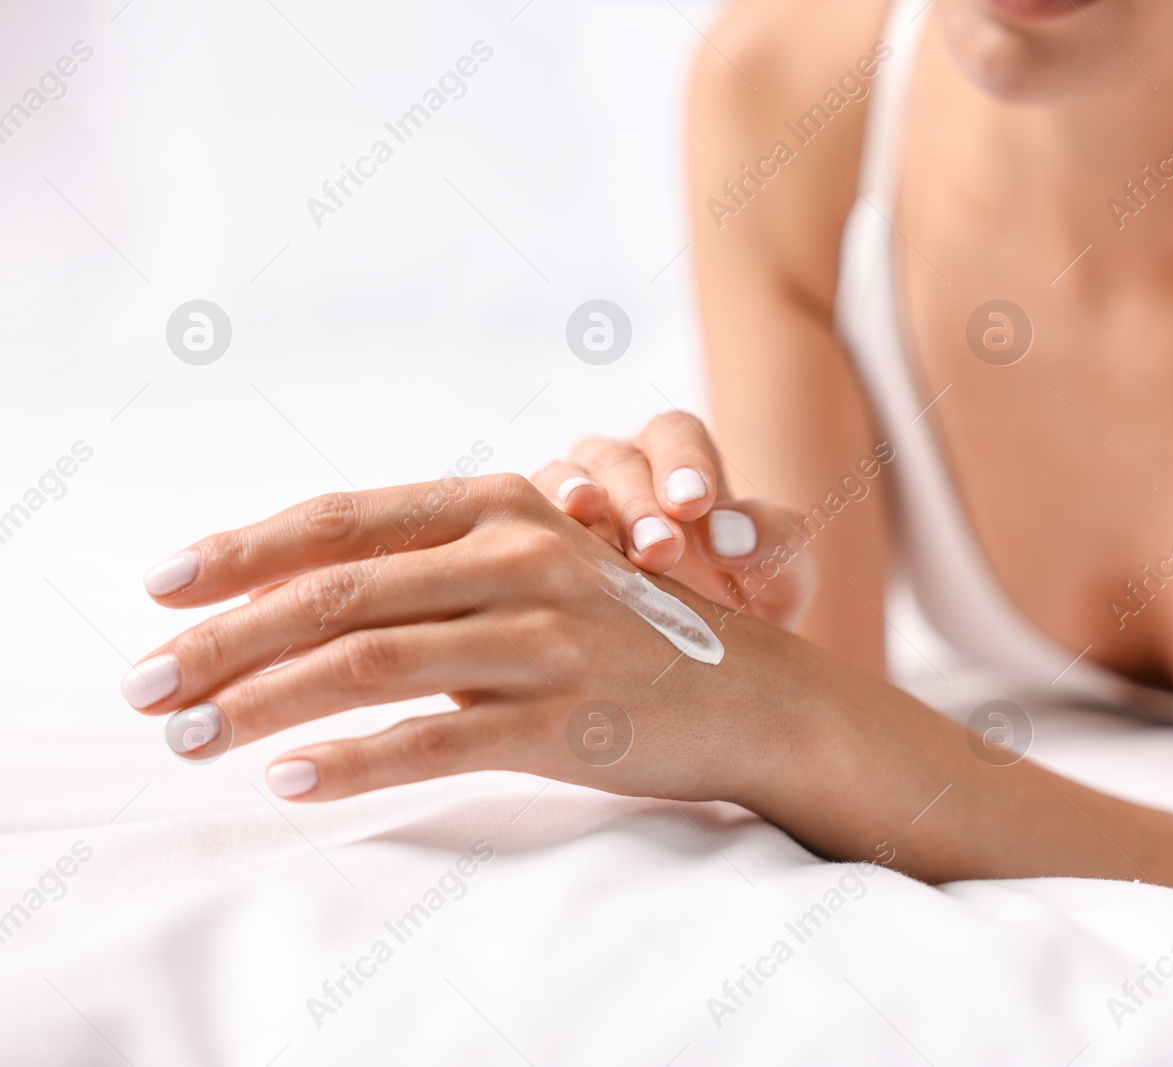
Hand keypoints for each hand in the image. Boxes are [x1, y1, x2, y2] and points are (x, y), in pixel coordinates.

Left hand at [119, 475, 800, 803]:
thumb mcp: (528, 573)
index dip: (241, 552)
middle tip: (144, 686)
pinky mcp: (568, 717)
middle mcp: (521, 555)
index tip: (159, 591)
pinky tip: (291, 780)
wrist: (750, 691)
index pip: (343, 520)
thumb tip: (281, 604)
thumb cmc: (617, 632)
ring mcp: (547, 635)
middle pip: (338, 591)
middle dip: (223, 640)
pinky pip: (440, 739)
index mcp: (500, 506)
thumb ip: (425, 574)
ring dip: (262, 702)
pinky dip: (354, 760)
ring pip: (372, 662)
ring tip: (189, 737)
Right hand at [531, 412, 815, 629]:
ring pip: (556, 482)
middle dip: (636, 501)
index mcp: (680, 465)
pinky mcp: (526, 546)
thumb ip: (777, 545)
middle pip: (614, 459)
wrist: (698, 680)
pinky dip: (526, 540)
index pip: (675, 434)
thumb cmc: (746, 618)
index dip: (682, 460)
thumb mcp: (782, 584)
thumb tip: (727, 533)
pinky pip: (516, 527)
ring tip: (592, 537)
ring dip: (574, 509)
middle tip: (659, 551)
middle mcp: (617, 474)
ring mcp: (565, 507)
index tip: (695, 503)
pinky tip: (542, 569)